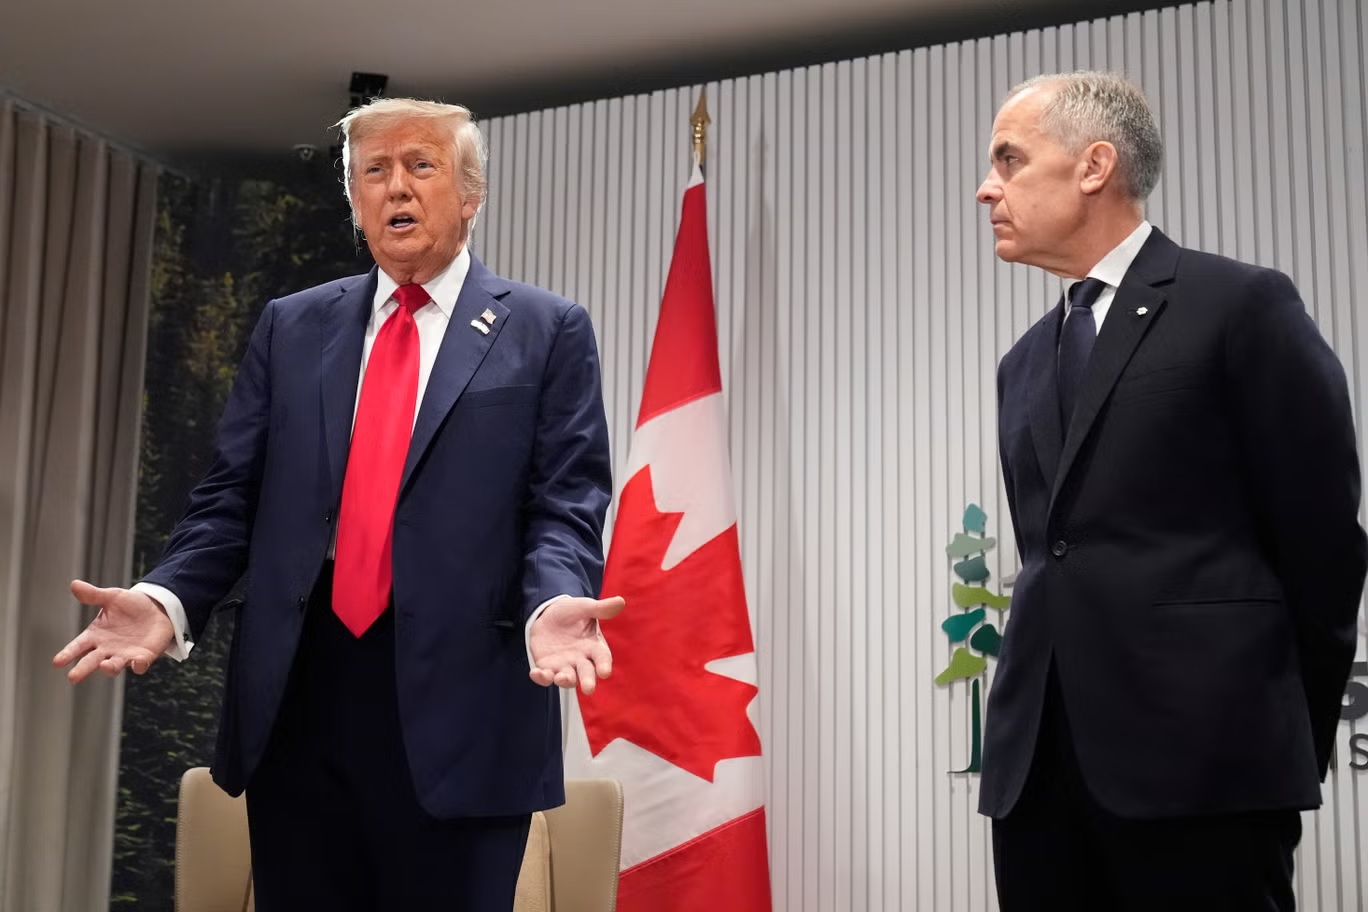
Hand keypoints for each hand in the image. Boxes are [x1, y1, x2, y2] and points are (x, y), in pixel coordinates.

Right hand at [52, 580, 174, 682]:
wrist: (157, 609)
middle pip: (91, 662)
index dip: (68, 653)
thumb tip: (74, 584)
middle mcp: (107, 649)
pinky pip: (139, 665)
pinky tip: (138, 662)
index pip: (78, 646)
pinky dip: (138, 665)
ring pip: (113, 666)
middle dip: (82, 669)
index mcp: (95, 635)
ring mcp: (124, 655)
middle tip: (73, 677)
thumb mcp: (112, 597)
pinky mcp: (143, 657)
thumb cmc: (130, 605)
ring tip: (104, 666)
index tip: (57, 662)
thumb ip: (93, 595)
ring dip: (109, 668)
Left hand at [528, 595, 625, 694]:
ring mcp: (564, 665)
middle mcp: (581, 660)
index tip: (604, 672)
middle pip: (586, 673)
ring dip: (564, 680)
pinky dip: (541, 677)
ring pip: (567, 679)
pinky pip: (545, 677)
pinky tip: (535, 673)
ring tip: (560, 678)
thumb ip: (601, 608)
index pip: (602, 658)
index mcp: (594, 647)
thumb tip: (621, 601)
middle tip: (588, 689)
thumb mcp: (585, 607)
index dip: (604, 665)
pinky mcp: (547, 667)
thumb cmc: (572, 612)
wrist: (549, 614)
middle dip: (587, 681)